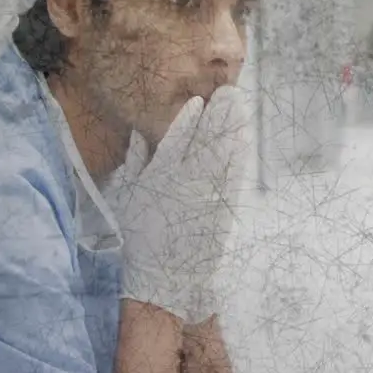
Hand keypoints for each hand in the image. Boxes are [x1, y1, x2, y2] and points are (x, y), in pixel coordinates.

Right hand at [111, 86, 250, 322]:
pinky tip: (244, 139)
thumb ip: (135, 163)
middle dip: (220, 115)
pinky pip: (235, 174)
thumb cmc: (140, 237)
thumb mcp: (127, 197)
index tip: (197, 102)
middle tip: (228, 94)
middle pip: (208, 140)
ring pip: (226, 153)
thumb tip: (141, 136)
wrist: (165, 278)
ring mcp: (210, 194)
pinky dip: (240, 154)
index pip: (177, 139)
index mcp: (160, 177)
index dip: (189, 118)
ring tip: (240, 108)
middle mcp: (187, 181)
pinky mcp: (226, 208)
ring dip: (235, 128)